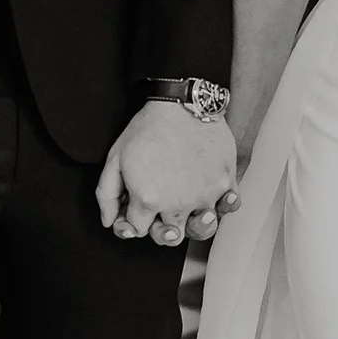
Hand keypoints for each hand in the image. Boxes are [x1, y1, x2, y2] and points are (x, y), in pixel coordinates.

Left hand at [97, 99, 237, 248]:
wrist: (182, 101)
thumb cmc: (148, 127)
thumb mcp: (115, 158)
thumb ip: (107, 195)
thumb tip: (110, 222)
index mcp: (147, 199)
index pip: (137, 230)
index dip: (133, 220)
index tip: (137, 207)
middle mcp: (177, 203)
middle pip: (169, 237)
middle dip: (161, 227)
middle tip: (161, 209)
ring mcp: (204, 194)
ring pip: (202, 229)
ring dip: (194, 225)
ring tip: (190, 211)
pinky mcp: (225, 181)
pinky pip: (230, 207)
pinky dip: (225, 205)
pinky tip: (215, 197)